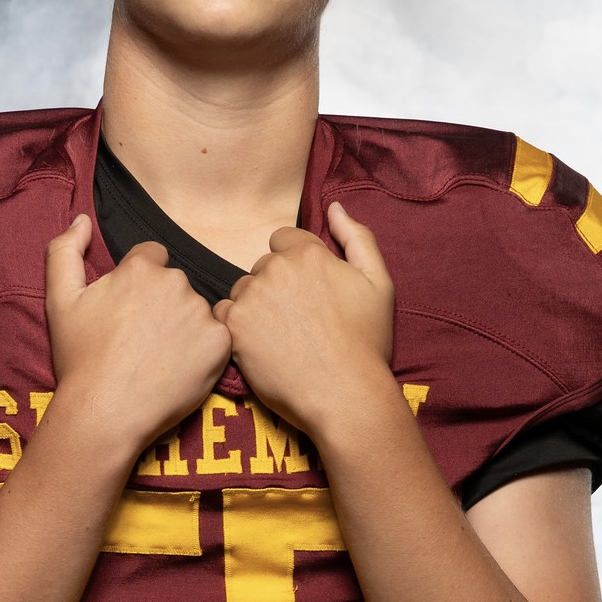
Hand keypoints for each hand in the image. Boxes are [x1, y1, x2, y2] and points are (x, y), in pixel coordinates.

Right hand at [45, 215, 231, 450]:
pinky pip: (218, 336)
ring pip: (197, 310)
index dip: (139, 287)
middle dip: (163, 304)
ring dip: (184, 326)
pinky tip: (180, 368)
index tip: (129, 315)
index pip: (152, 259)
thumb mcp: (59, 300)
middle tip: (141, 341)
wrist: (104, 412)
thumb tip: (82, 219)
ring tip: (159, 357)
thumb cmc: (80, 358)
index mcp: (140, 267)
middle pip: (176, 284)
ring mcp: (200, 312)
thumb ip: (64, 250)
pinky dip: (204, 350)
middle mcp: (175, 282)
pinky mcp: (220, 342)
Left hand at [212, 202, 393, 432]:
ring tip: (281, 338)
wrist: (346, 395)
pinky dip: (235, 327)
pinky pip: (222, 313)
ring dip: (255, 307)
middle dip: (276, 287)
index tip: (308, 295)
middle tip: (298, 323)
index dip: (296, 266)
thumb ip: (357, 237)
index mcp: (308, 254)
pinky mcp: (234, 327)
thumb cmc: (366, 343)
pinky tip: (259, 346)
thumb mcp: (379, 283)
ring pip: (243, 290)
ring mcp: (252, 297)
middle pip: (263, 266)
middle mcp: (276, 269)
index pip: (283, 240)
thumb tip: (334, 206)